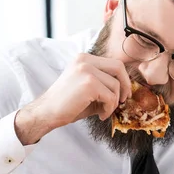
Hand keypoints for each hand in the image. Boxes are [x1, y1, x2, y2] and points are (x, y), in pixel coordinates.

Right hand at [15, 53, 131, 144]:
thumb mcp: (88, 87)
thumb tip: (126, 88)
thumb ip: (104, 83)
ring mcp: (86, 70)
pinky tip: (100, 115)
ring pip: (115, 85)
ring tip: (103, 112)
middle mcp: (85, 60)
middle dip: (125, 85)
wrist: (46, 113)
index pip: (113, 63)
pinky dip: (109, 109)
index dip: (123, 78)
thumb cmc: (68, 103)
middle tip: (122, 101)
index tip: (122, 93)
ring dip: (113, 103)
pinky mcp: (89, 84)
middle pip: (119, 67)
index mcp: (84, 58)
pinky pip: (110, 97)